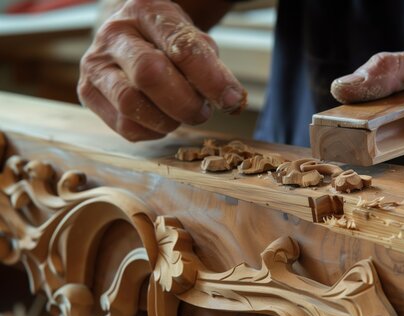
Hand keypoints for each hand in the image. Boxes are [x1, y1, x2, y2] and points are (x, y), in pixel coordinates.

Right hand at [78, 0, 245, 140]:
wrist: (128, 38)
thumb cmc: (165, 41)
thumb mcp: (191, 40)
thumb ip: (211, 66)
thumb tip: (232, 100)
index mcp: (146, 12)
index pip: (181, 47)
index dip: (211, 78)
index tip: (232, 99)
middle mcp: (114, 35)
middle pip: (149, 75)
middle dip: (185, 103)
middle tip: (202, 112)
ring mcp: (95, 64)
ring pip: (131, 105)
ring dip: (167, 120)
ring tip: (181, 115)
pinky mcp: (88, 93)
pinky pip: (124, 126)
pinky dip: (152, 131)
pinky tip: (161, 120)